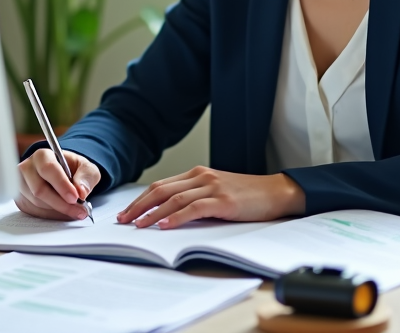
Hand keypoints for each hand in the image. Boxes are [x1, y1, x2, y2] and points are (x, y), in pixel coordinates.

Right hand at [16, 148, 101, 220]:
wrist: (64, 175)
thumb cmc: (73, 169)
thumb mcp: (87, 168)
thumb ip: (86, 177)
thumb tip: (81, 192)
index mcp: (42, 156)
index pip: (48, 169)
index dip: (61, 184)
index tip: (75, 197)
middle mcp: (27, 169)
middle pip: (39, 190)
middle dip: (61, 203)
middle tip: (79, 210)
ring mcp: (21, 185)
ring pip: (37, 203)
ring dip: (58, 211)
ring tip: (75, 211)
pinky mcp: (21, 200)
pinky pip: (34, 212)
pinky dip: (51, 215)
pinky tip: (63, 212)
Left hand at [116, 166, 305, 228]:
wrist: (276, 192)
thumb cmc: (248, 196)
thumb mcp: (217, 191)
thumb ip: (196, 197)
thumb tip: (168, 214)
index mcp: (198, 174)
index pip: (161, 185)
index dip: (141, 199)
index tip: (126, 212)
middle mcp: (201, 176)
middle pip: (161, 190)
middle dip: (139, 206)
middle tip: (123, 220)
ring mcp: (212, 187)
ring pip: (174, 199)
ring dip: (152, 213)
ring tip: (137, 225)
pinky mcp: (223, 200)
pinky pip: (193, 208)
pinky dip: (176, 217)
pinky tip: (164, 225)